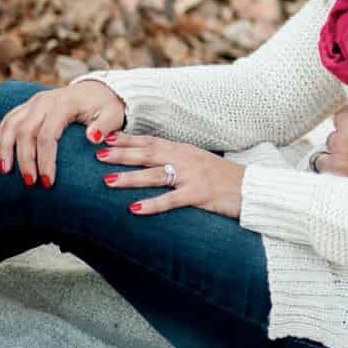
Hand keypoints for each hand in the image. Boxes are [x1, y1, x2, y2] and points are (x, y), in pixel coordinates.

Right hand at [0, 81, 125, 187]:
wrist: (99, 90)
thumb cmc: (106, 107)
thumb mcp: (113, 115)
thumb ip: (105, 126)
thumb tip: (92, 138)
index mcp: (65, 104)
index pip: (48, 135)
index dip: (45, 160)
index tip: (48, 182)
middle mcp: (46, 101)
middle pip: (26, 131)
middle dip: (25, 159)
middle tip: (30, 183)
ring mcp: (35, 101)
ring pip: (12, 123)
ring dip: (6, 147)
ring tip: (5, 171)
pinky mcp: (29, 105)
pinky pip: (9, 117)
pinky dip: (0, 132)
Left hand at [94, 134, 245, 217]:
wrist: (250, 188)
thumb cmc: (222, 178)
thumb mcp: (198, 163)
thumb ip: (177, 161)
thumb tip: (154, 164)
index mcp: (183, 150)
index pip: (151, 141)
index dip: (128, 140)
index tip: (106, 138)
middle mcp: (185, 159)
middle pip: (148, 154)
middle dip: (121, 154)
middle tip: (97, 154)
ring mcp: (191, 176)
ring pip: (154, 175)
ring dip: (129, 178)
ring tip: (107, 181)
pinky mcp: (199, 195)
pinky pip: (171, 200)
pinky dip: (152, 204)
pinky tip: (134, 209)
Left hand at [317, 101, 347, 184]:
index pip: (338, 117)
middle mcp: (339, 143)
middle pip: (332, 137)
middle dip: (342, 139)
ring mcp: (338, 163)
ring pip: (324, 159)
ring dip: (333, 158)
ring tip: (345, 161)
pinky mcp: (342, 181)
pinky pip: (329, 177)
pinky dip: (334, 174)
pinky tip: (345, 174)